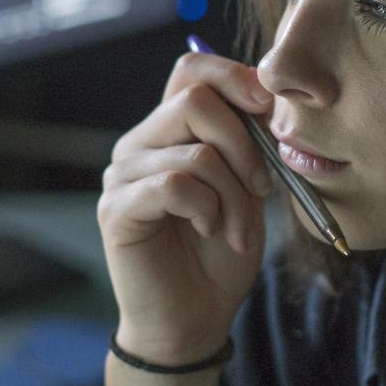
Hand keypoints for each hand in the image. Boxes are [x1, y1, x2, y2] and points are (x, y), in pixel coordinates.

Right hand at [97, 50, 273, 364]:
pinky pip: (175, 185)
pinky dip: (207, 209)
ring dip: (234, 194)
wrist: (196, 317)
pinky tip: (210, 230)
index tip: (269, 106)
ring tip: (237, 228)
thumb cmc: (222, 251)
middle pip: (195, 98)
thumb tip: (267, 92)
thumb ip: (250, 139)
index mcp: (170, 129)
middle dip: (245, 144)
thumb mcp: (249, 186)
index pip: (191, 68)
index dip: (234, 75)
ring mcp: (123, 173)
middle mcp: (140, 142)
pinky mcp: (117, 208)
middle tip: (262, 187)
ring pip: (195, 150)